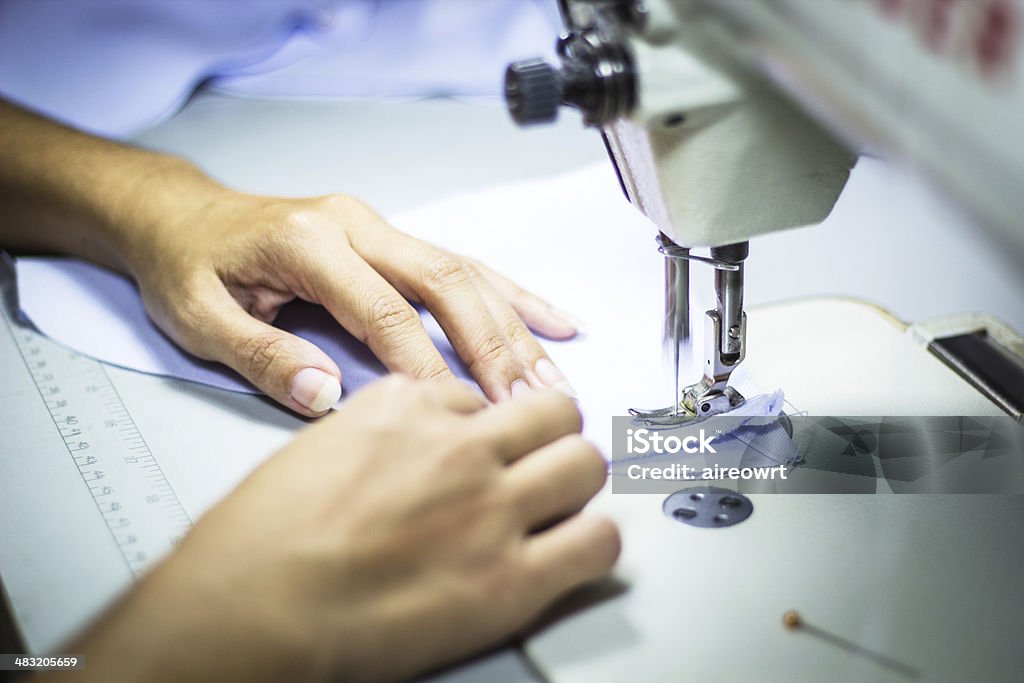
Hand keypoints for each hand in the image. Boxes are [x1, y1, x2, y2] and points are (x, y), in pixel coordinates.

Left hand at [0, 100, 578, 415]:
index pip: (381, 310)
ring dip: (514, 328)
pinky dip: (512, 295)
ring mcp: (379, 228)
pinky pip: (464, 265)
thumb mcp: (197, 316)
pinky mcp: (392, 240)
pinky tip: (553, 320)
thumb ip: (260, 354)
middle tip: (528, 403)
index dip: (423, 366)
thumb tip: (325, 395)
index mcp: (309, 242)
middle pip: (444, 282)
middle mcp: (356, 225)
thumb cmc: (187, 266)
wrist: (183, 215)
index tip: (458, 416)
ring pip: (465, 273)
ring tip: (554, 378)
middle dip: (493, 346)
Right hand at [71, 376, 618, 682]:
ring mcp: (490, 508)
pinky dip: (592, 543)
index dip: (483, 422)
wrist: (246, 609)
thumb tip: (411, 448)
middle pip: (551, 411)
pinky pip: (596, 542)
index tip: (483, 442)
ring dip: (576, 479)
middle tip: (542, 456)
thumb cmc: (257, 543)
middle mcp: (457, 446)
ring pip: (584, 463)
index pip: (478, 393)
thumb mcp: (316, 449)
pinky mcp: (509, 578)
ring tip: (561, 501)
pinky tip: (572, 550)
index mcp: (405, 407)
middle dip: (550, 431)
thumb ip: (379, 435)